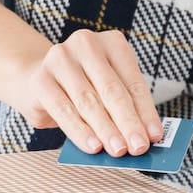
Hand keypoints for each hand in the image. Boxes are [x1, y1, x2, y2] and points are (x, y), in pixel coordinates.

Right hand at [7, 29, 164, 156]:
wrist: (37, 78)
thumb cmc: (83, 87)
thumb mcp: (107, 90)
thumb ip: (125, 108)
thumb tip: (144, 137)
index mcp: (112, 42)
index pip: (133, 82)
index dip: (146, 112)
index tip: (155, 136)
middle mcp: (86, 44)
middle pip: (112, 90)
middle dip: (128, 122)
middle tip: (138, 147)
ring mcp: (60, 59)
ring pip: (88, 101)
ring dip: (106, 129)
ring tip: (118, 150)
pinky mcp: (41, 79)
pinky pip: (64, 110)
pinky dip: (80, 131)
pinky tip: (92, 146)